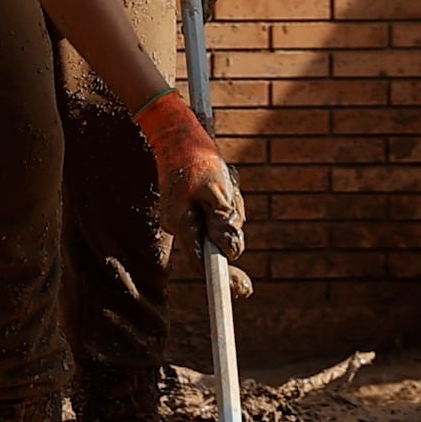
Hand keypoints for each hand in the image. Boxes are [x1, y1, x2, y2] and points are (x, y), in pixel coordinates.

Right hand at [136, 92, 247, 266]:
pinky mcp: (191, 207)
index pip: (204, 264)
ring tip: (225, 181)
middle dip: (232, 225)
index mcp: (181, 224)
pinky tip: (221, 181)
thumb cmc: (196, 158)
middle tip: (233, 196)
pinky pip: (215, 214)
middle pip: (215, 243)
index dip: (224, 279)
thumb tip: (233, 251)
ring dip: (231, 208)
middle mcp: (180, 225)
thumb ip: (224, 221)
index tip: (244, 289)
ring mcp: (184, 216)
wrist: (176, 132)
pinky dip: (225, 202)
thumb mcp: (216, 189)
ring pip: (218, 226)